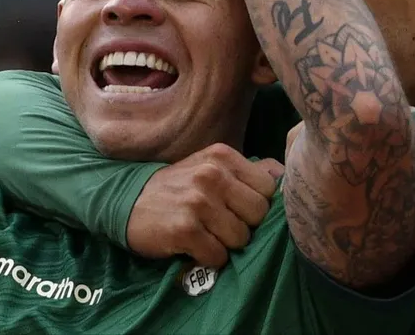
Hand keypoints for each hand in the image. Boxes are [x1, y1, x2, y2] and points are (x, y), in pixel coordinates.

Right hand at [127, 143, 282, 267]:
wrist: (127, 202)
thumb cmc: (177, 188)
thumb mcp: (210, 167)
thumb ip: (247, 171)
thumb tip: (287, 177)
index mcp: (222, 156)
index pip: (270, 187)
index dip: (257, 205)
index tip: (238, 209)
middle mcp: (211, 174)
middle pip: (259, 214)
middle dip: (244, 226)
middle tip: (220, 224)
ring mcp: (197, 201)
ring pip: (241, 238)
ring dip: (225, 245)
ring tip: (205, 234)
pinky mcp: (184, 229)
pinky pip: (218, 256)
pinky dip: (208, 258)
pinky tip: (193, 246)